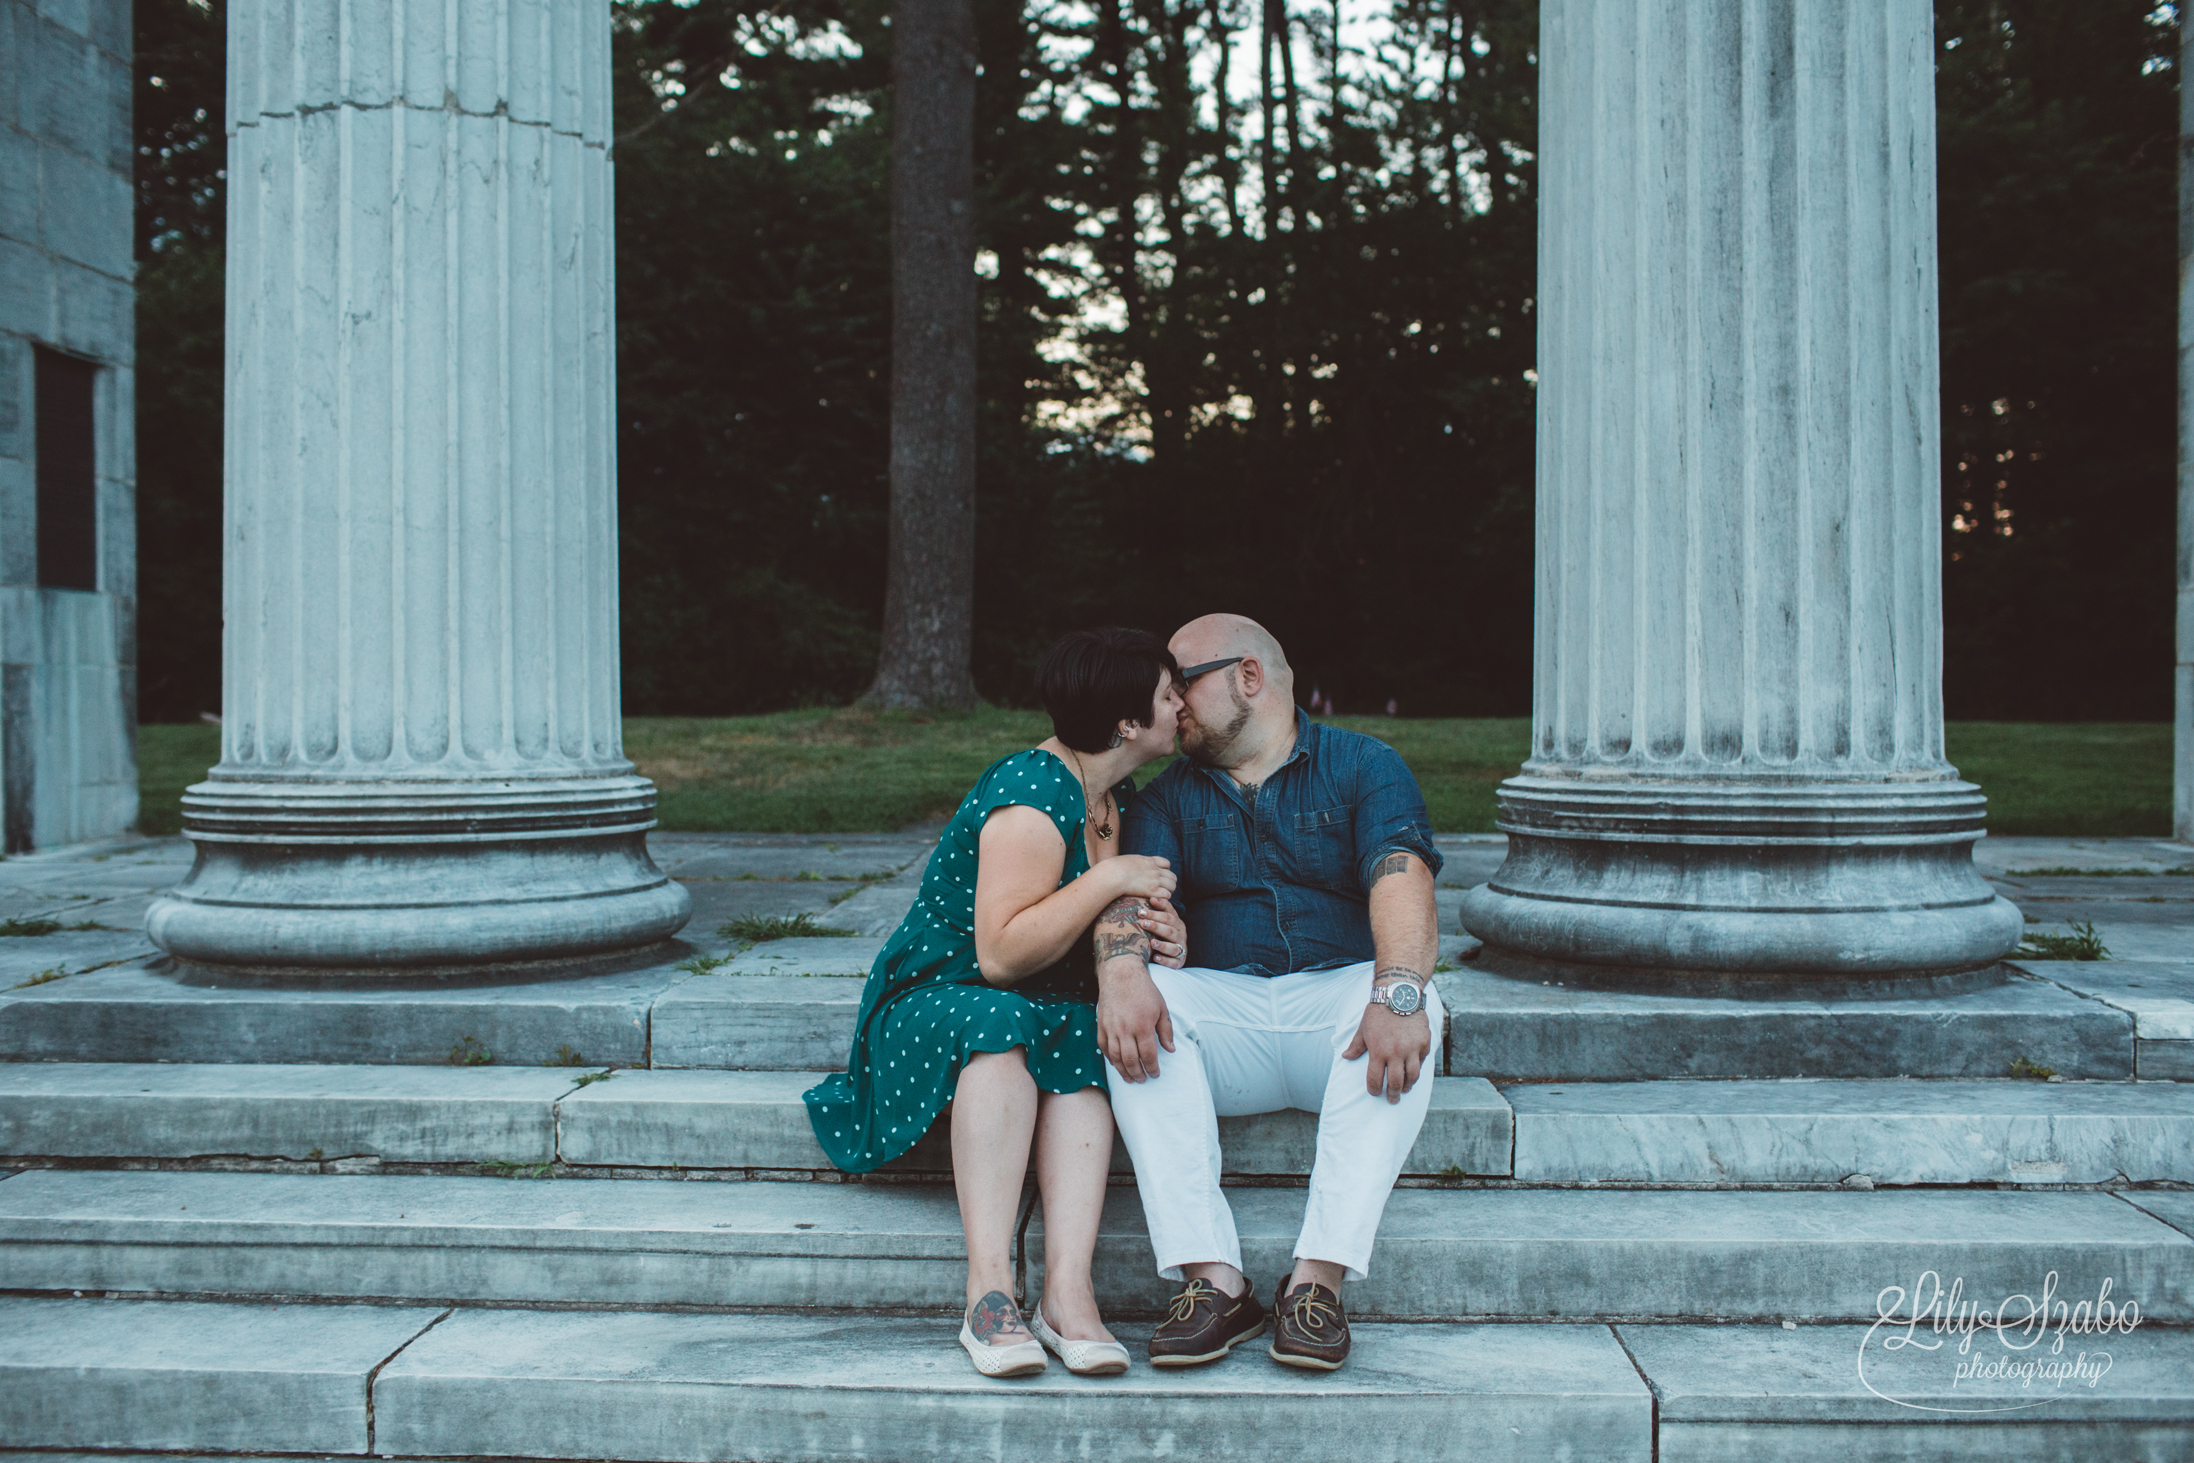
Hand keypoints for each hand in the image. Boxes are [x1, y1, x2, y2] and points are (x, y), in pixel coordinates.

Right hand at [1097, 961, 1174, 1081]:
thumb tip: (1171, 1049)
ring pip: (1116, 1057)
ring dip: (1123, 1071)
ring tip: (1130, 1079)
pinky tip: (1116, 1064)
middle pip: (1131, 1060)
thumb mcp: (1161, 1008)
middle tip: (1143, 1080)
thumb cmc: (1144, 990)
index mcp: (1143, 1026)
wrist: (1121, 974)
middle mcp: (1125, 1030)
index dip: (1152, 1068)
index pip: (1148, 1055)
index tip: (1155, 1074)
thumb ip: (1166, 1031)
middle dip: (1138, 1074)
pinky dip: (1110, 1059)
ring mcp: (1111, 1028)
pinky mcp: (1101, 1025)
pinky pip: (1104, 1047)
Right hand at [1105, 855, 1175, 904]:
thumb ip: (1134, 864)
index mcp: (1149, 861)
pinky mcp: (1152, 891)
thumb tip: (1129, 866)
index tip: (1159, 876)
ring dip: (1168, 891)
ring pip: (1172, 886)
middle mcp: (1155, 870)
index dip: (1165, 871)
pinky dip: (1164, 898)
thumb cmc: (1114, 869)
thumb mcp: (1127, 860)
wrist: (1113, 875)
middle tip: (1162, 890)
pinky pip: (1167, 895)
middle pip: (1172, 876)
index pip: (1167, 864)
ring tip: (1160, 896)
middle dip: (1169, 883)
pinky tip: (1156, 900)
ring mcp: (1155, 880)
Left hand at [1139, 892, 1187, 967]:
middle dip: (1156, 926)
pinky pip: (1173, 962)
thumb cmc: (1164, 933)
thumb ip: (1160, 908)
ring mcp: (1180, 949)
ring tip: (1151, 943)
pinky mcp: (1179, 962)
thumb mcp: (1164, 920)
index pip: (1168, 916)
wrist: (1174, 953)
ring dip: (1162, 945)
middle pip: (1169, 930)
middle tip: (1142, 923)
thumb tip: (1152, 897)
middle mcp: (1180, 935)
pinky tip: (1155, 957)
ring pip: (1173, 947)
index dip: (1155, 913)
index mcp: (1177, 923)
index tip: (1141, 911)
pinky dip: (1165, 960)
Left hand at [1341, 1002, 1429, 1102]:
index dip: (1374, 1090)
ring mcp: (1412, 1048)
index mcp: (1378, 1051)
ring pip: (1413, 1076)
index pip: (1375, 1079)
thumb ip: (1356, 1046)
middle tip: (1392, 1099)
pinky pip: (1422, 1061)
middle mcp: (1396, 1053)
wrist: (1398, 994)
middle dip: (1393, 1094)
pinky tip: (1414, 1072)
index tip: (1375, 1092)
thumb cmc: (1378, 1012)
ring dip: (1408, 1086)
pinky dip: (1418, 1068)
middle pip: (1396, 1083)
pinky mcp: (1424, 1042)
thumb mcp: (1363, 1029)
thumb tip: (1345, 1057)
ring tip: (1405, 1089)